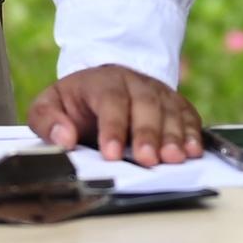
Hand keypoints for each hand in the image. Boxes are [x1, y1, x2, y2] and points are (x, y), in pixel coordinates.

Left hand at [32, 63, 202, 165]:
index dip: (113, 127)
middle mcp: (134, 83)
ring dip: (173, 135)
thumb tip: (64, 138)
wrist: (102, 84)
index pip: (110, 101)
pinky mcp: (174, 104)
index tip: (112, 154)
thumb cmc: (75, 102)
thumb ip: (48, 121)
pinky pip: (187, 115)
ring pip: (169, 110)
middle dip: (147, 133)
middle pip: (145, 105)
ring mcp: (157, 92)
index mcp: (102, 82)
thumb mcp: (49, 105)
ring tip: (174, 158)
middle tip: (148, 160)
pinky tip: (194, 151)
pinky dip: (192, 133)